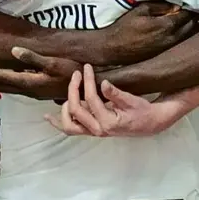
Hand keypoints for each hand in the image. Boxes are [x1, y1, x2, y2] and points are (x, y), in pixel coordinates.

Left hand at [0, 46, 80, 99]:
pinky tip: (4, 79)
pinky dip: (5, 83)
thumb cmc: (73, 73)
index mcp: (30, 83)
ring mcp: (34, 92)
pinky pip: (16, 87)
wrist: (89, 88)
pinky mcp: (39, 90)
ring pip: (8, 88)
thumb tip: (13, 51)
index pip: (4, 77)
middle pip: (2, 85)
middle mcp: (29, 90)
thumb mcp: (54, 63)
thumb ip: (33, 58)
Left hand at [45, 64, 166, 136]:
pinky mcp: (92, 129)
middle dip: (73, 89)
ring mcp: (94, 131)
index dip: (87, 81)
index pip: (91, 99)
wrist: (150, 124)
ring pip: (69, 125)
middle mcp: (98, 129)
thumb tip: (103, 83)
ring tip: (65, 91)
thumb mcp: (132, 100)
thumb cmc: (142, 111)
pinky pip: (72, 129)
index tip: (86, 67)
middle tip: (77, 74)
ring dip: (63, 109)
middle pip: (76, 109)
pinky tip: (48, 117)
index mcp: (108, 122)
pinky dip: (59, 122)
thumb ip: (116, 94)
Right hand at [103, 1, 198, 64]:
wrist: (113, 49)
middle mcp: (173, 39)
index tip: (191, 1)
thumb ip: (160, 6)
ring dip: (192, 27)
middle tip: (189, 9)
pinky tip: (179, 31)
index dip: (192, 6)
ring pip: (191, 36)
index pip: (189, 14)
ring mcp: (170, 49)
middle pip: (194, 25)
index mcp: (167, 26)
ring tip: (185, 20)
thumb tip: (176, 5)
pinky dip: (186, 36)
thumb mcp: (141, 10)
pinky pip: (183, 43)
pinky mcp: (167, 54)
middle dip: (194, 16)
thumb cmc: (125, 27)